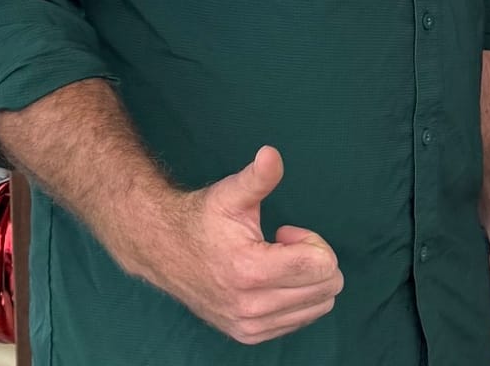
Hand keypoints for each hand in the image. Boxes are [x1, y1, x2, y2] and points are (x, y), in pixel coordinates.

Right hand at [124, 146, 343, 344]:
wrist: (163, 251)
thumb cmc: (202, 220)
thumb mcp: (231, 194)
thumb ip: (258, 177)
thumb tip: (271, 154)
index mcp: (250, 271)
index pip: (321, 265)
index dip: (313, 241)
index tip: (286, 232)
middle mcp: (251, 306)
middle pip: (326, 286)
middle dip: (315, 259)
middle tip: (283, 246)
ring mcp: (249, 325)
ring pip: (319, 306)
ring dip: (307, 280)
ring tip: (276, 262)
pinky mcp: (248, 334)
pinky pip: (301, 320)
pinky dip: (298, 298)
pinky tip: (271, 280)